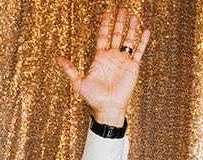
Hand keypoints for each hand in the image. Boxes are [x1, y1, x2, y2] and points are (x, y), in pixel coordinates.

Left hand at [56, 7, 150, 125]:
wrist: (107, 107)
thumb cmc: (93, 97)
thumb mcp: (78, 81)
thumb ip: (69, 68)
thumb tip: (58, 57)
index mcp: (100, 58)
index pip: (102, 37)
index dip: (104, 25)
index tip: (107, 14)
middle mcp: (112, 57)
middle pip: (116, 35)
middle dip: (119, 22)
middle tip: (122, 9)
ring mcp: (123, 61)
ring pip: (128, 40)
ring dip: (131, 28)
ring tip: (133, 16)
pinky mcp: (133, 66)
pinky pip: (139, 51)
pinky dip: (142, 41)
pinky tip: (145, 31)